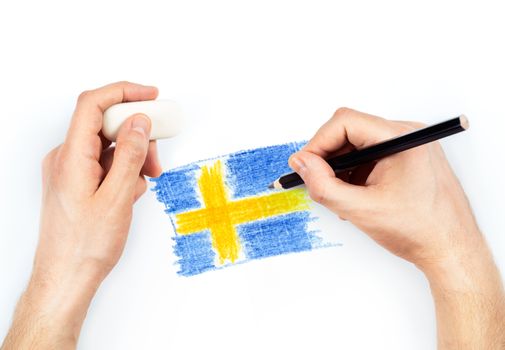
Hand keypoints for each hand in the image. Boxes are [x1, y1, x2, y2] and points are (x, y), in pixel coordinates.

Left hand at [2, 81, 161, 348]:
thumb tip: (140, 123)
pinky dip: (123, 171)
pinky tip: (129, 193)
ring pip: (109, 146)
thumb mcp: (117, 198)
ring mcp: (71, 170)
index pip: (93, 104)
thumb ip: (129, 155)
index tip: (151, 96)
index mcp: (70, 156)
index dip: (124, 92)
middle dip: (137, 136)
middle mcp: (67, 158)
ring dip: (133, 157)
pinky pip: (105, 163)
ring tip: (143, 182)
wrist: (66, 278)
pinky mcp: (79, 182)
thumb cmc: (85, 246)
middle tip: (156, 158)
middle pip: (106, 126)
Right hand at [289, 107, 504, 347]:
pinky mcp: (406, 158)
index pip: (345, 122)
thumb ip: (323, 185)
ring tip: (339, 196)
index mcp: (401, 139)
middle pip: (350, 130)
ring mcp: (408, 146)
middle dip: (328, 156)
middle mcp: (407, 135)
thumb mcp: (360, 210)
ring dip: (340, 167)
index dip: (318, 143)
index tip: (304, 165)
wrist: (451, 250)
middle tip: (316, 181)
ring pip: (357, 144)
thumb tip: (301, 163)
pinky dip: (355, 173)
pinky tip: (354, 195)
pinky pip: (370, 155)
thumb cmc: (420, 231)